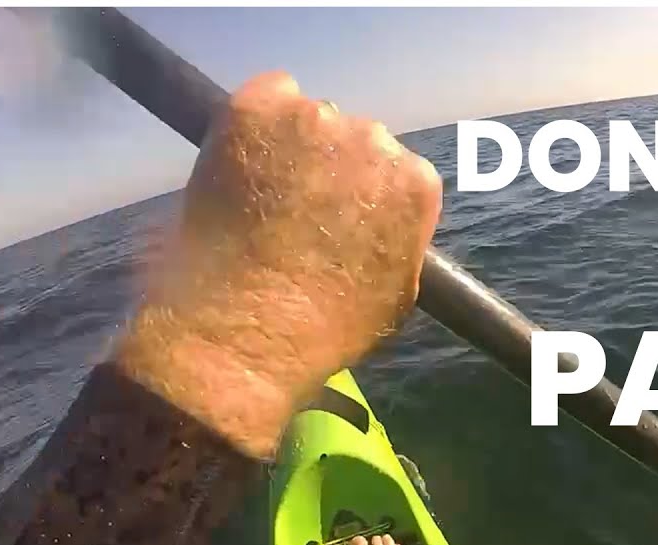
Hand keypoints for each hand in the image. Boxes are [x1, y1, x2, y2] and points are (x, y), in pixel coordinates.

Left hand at [114, 71, 441, 458]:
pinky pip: (264, 99)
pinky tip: (243, 168)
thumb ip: (402, 239)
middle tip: (297, 211)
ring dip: (292, 147)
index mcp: (415, 184)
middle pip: (355, 140)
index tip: (341, 218)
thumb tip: (389, 222)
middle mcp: (374, 141)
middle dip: (331, 168)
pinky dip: (254, 126)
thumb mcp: (396, 295)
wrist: (244, 332)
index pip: (397, 171)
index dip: (364, 195)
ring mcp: (314, 120)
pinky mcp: (256, 109)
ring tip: (262, 199)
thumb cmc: (324, 330)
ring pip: (308, 120)